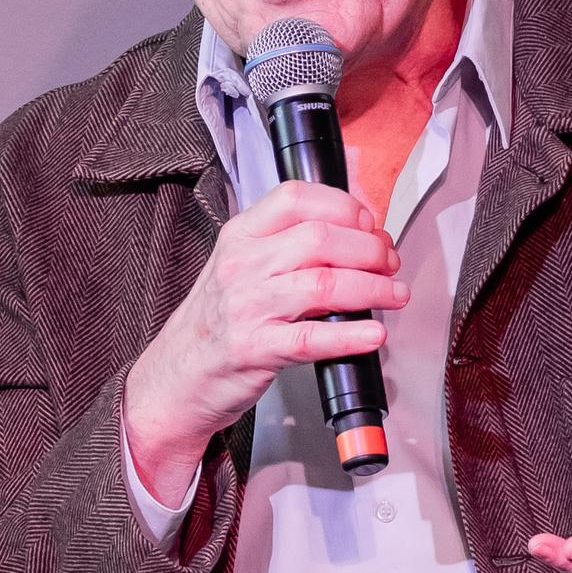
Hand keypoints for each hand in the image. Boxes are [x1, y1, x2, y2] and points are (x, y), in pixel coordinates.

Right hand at [120, 183, 404, 497]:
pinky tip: (374, 334)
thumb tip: (356, 229)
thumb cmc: (217, 320)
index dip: (344, 206)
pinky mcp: (255, 349)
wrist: (177, 375)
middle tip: (388, 262)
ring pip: (324, 284)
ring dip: (372, 288)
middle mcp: (241, 265)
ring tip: (394, 294)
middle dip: (368, 248)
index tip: (369, 224)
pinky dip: (351, 335)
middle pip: (320, 238)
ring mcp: (246, 307)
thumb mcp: (241, 266)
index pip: (296, 197)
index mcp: (240, 236)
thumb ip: (287, 244)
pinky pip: (312, 338)